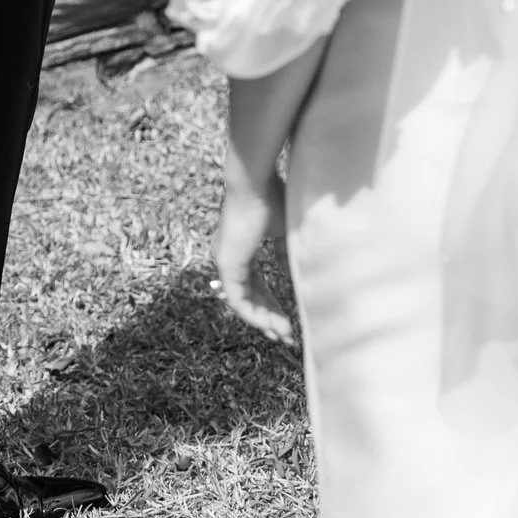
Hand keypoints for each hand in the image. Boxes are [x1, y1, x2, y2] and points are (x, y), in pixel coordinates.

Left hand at [213, 167, 292, 342]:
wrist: (255, 183)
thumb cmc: (271, 198)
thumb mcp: (283, 231)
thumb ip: (284, 253)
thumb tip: (290, 276)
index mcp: (242, 248)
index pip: (255, 283)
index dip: (271, 302)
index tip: (288, 318)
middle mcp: (231, 257)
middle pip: (250, 296)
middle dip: (269, 317)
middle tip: (287, 334)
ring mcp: (227, 262)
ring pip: (244, 302)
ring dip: (264, 320)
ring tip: (285, 334)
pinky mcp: (227, 265)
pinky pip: (238, 300)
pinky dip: (255, 314)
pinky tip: (271, 325)